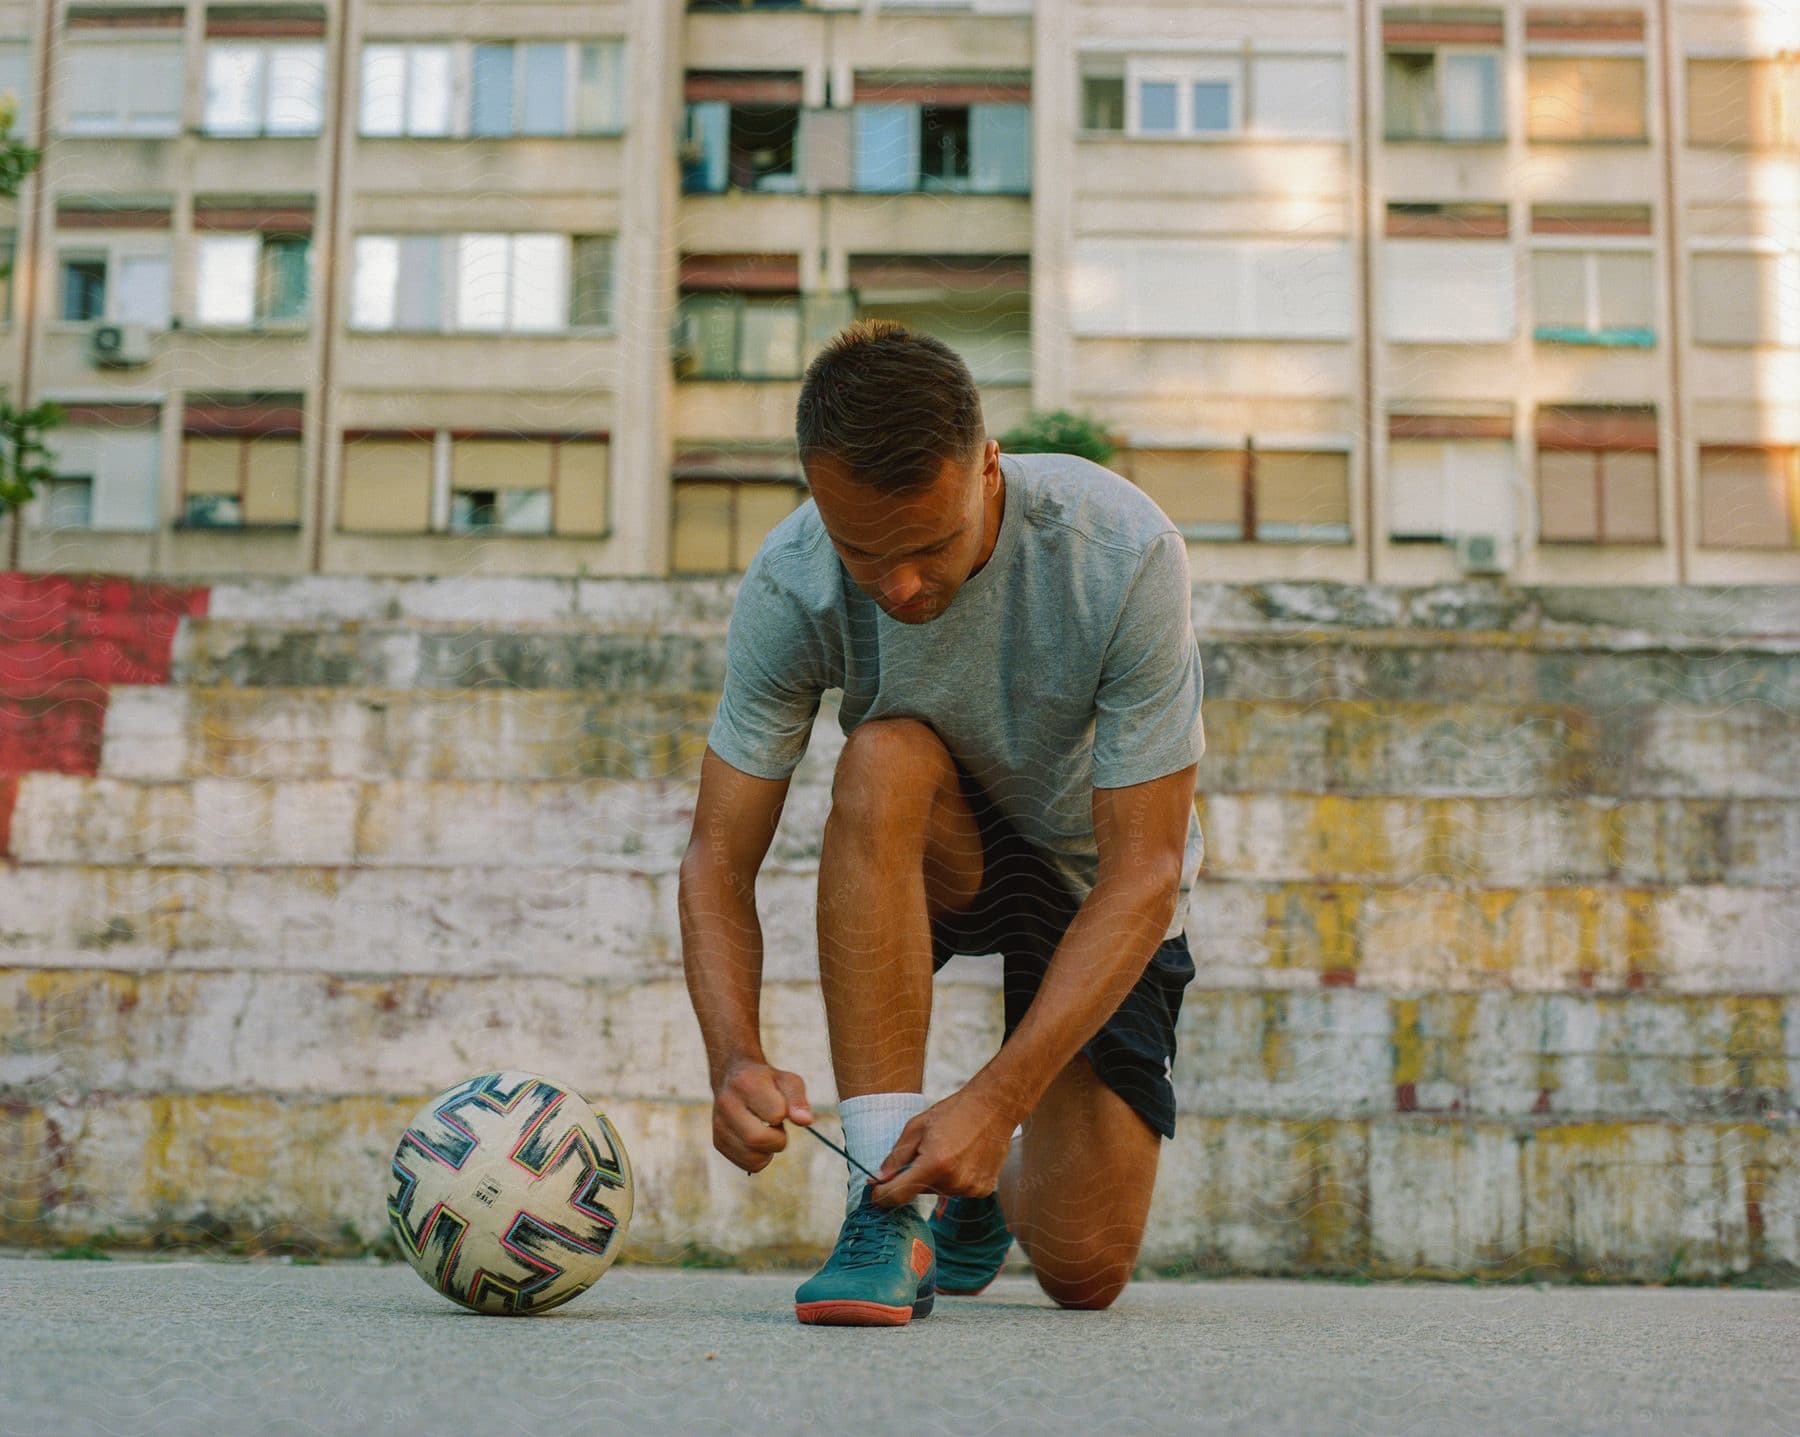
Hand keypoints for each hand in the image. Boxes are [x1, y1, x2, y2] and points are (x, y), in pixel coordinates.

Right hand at [711, 1058, 812, 1173]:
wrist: (733, 1077)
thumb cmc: (767, 1082)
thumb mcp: (788, 1081)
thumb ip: (798, 1099)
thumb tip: (806, 1121)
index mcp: (746, 1084)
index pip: (775, 1114)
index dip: (784, 1114)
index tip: (780, 1106)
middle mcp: (727, 1104)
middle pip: (757, 1140)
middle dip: (778, 1139)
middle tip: (778, 1127)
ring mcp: (719, 1125)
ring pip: (753, 1158)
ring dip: (769, 1151)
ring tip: (766, 1131)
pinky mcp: (718, 1142)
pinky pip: (748, 1165)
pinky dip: (761, 1158)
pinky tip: (757, 1141)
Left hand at [866, 1085, 1014, 1208]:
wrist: (994, 1108)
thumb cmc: (954, 1112)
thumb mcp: (916, 1127)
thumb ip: (896, 1156)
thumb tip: (878, 1178)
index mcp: (934, 1164)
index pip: (898, 1194)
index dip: (882, 1196)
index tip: (874, 1193)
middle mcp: (954, 1182)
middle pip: (919, 1191)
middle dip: (914, 1176)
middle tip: (925, 1150)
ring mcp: (970, 1188)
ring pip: (938, 1192)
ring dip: (935, 1178)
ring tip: (948, 1150)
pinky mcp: (983, 1190)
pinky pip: (957, 1191)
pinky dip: (954, 1178)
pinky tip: (962, 1157)